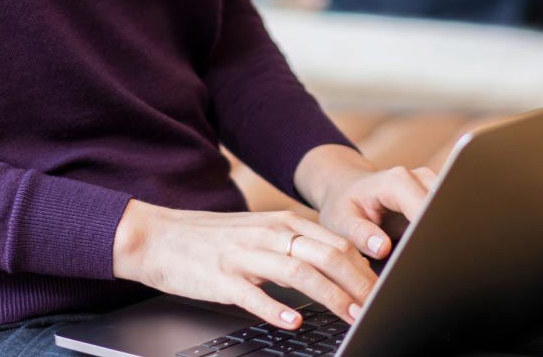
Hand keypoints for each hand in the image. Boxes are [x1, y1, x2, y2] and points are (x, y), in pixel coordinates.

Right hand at [111, 200, 376, 329]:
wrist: (159, 236)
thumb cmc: (212, 240)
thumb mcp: (259, 233)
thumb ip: (294, 244)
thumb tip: (337, 266)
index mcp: (280, 222)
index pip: (334, 241)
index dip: (363, 266)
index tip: (383, 289)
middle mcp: (267, 234)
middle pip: (324, 254)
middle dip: (356, 282)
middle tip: (376, 306)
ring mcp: (244, 254)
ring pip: (297, 271)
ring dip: (330, 295)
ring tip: (351, 315)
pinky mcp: (221, 276)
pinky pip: (253, 292)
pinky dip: (275, 306)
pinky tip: (293, 319)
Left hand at [294, 145, 436, 262]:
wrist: (346, 189)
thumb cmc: (343, 205)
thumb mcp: (341, 220)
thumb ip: (359, 233)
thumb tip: (382, 247)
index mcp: (396, 183)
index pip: (424, 208)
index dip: (431, 234)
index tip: (431, 259)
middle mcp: (418, 179)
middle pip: (444, 209)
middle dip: (444, 238)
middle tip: (439, 269)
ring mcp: (430, 187)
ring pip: (452, 213)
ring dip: (448, 237)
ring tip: (440, 265)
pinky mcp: (436, 200)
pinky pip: (449, 215)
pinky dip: (446, 234)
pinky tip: (440, 255)